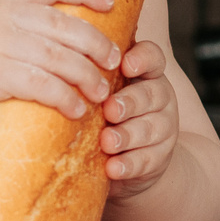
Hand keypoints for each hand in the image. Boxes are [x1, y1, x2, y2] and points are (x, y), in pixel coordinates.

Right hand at [0, 0, 118, 129]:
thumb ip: (23, 12)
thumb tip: (73, 19)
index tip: (111, 3)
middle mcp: (4, 13)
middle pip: (67, 25)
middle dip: (98, 44)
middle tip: (113, 60)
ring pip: (59, 58)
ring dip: (87, 76)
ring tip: (101, 92)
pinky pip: (41, 85)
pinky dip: (64, 97)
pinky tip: (75, 108)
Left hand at [101, 38, 179, 196]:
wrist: (131, 158)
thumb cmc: (108, 114)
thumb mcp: (105, 90)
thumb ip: (94, 73)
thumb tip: (55, 53)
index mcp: (146, 74)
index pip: (153, 57)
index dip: (143, 59)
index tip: (125, 65)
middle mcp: (160, 97)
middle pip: (152, 94)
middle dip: (129, 102)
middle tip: (109, 110)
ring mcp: (163, 128)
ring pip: (150, 129)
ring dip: (127, 135)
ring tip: (107, 141)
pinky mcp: (159, 158)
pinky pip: (147, 160)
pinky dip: (129, 164)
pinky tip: (113, 167)